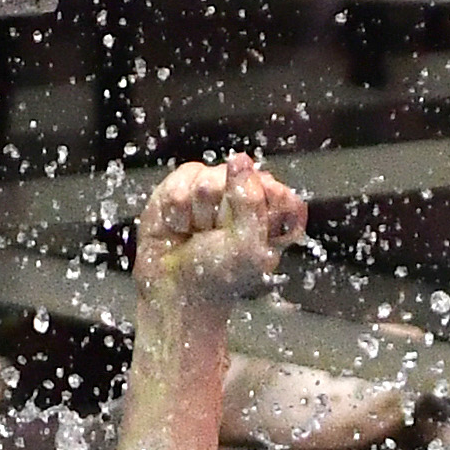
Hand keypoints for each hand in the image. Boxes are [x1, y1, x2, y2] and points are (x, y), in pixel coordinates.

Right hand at [135, 155, 305, 305]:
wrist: (170, 289)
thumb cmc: (216, 276)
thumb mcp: (247, 247)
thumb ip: (251, 201)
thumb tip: (239, 159)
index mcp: (275, 211)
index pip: (279, 194)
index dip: (260, 216)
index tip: (247, 241)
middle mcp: (247, 193)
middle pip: (245, 181)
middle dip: (227, 214)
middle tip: (218, 238)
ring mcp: (216, 185)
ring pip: (212, 179)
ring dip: (200, 215)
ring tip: (196, 233)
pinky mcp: (184, 183)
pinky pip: (183, 181)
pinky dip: (177, 211)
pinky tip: (179, 226)